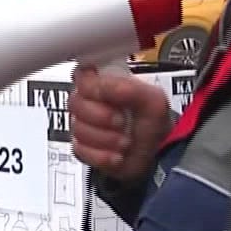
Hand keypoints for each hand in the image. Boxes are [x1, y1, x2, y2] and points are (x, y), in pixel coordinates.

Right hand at [70, 62, 172, 182]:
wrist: (155, 155)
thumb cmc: (153, 125)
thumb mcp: (152, 101)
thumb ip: (130, 89)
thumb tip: (110, 86)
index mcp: (105, 83)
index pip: (82, 75)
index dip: (93, 87)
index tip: (112, 98)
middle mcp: (90, 102)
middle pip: (76, 103)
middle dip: (102, 117)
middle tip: (121, 121)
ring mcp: (84, 125)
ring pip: (78, 129)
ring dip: (107, 139)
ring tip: (124, 141)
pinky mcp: (82, 148)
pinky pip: (81, 151)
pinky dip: (103, 156)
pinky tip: (116, 154)